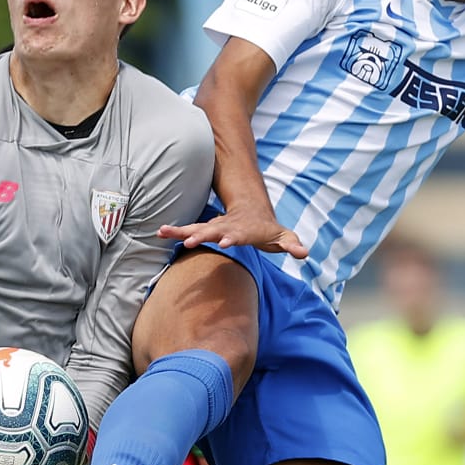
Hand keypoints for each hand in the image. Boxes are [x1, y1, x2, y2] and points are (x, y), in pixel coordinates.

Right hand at [158, 209, 308, 257]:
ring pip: (196, 229)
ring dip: (180, 231)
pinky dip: (174, 231)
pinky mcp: (205, 231)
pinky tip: (160, 233)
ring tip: (164, 232)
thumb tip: (304, 252)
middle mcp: (227, 227)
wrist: (253, 212)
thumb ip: (292, 244)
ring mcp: (215, 227)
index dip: (233, 237)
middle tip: (188, 242)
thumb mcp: (283, 237)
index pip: (239, 234)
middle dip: (201, 236)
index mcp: (245, 230)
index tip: (225, 242)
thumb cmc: (269, 229)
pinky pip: (188, 231)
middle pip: (213, 231)